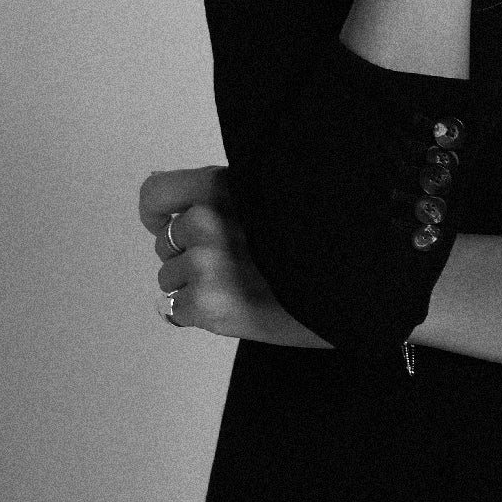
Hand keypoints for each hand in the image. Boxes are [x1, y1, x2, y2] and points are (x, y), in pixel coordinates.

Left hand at [138, 165, 334, 347]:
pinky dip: (197, 314)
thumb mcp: (270, 199)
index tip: (168, 226)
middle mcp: (209, 221)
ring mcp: (207, 264)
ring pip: (168, 278)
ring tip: (238, 287)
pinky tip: (232, 309)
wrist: (345, 292)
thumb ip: (226, 198)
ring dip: (193, 286)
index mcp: (224, 187)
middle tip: (231, 265)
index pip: (156, 193)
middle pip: (165, 242)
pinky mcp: (208, 305)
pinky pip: (176, 310)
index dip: (158, 214)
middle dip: (187, 255)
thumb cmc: (313, 245)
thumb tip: (172, 211)